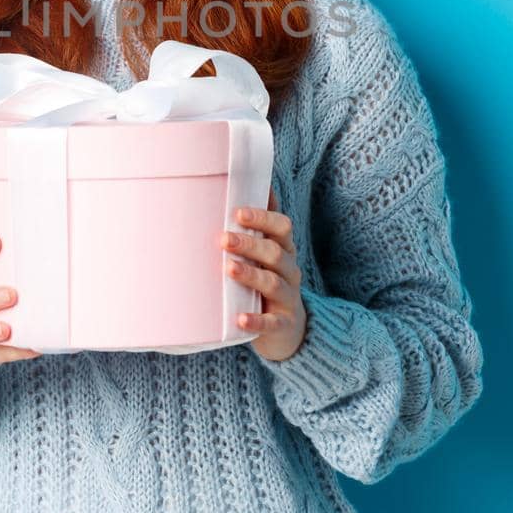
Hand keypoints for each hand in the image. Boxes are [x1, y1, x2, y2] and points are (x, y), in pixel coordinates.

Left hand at [223, 185, 307, 361]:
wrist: (288, 330)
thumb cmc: (267, 281)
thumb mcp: (265, 253)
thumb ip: (257, 226)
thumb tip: (245, 182)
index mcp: (284, 249)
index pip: (282, 227)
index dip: (262, 218)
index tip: (237, 212)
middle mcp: (289, 270)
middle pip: (275, 253)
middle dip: (250, 244)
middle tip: (223, 238)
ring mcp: (288, 299)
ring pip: (273, 283)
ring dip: (251, 275)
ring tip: (229, 269)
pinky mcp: (282, 325)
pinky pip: (272, 322)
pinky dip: (256, 320)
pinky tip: (240, 318)